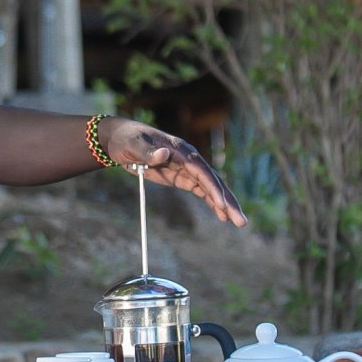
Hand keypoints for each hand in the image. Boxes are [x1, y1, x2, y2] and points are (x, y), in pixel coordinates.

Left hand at [100, 119, 248, 227]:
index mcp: (180, 149)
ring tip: (239, 222)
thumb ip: (148, 151)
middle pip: (213, 180)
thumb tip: (164, 153)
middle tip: (240, 220)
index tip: (221, 204)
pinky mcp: (182, 177)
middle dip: (227, 200)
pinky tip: (222, 216)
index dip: (212, 187)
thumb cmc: (127, 139)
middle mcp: (189, 158)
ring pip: (211, 187)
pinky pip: (201, 191)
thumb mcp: (133, 145)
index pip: (200, 170)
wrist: (121, 139)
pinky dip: (212, 202)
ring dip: (225, 204)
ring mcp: (187, 168)